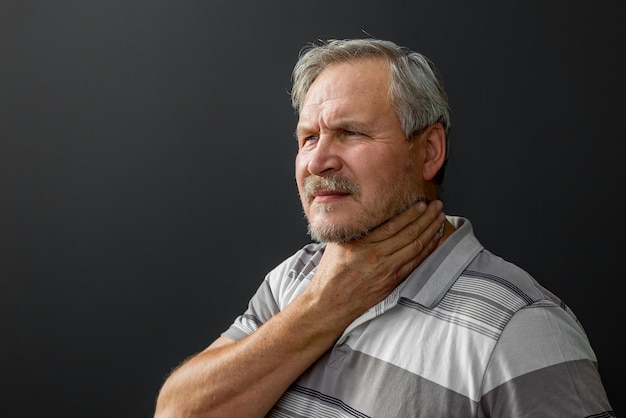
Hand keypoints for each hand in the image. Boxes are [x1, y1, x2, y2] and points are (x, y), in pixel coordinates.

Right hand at [304, 200, 444, 322]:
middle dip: (426, 218)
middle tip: (437, 206)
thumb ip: (355, 230)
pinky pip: (414, 264)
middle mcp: (375, 256)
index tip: (422, 203)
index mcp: (361, 244)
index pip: (392, 224)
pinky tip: (434, 241)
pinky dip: (427, 251)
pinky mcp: (391, 282)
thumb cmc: (330, 272)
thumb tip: (370, 212)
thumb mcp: (337, 245)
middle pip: (408, 234)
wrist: (329, 303)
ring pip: (415, 248)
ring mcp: (385, 271)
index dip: (410, 213)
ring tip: (440, 220)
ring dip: (431, 232)